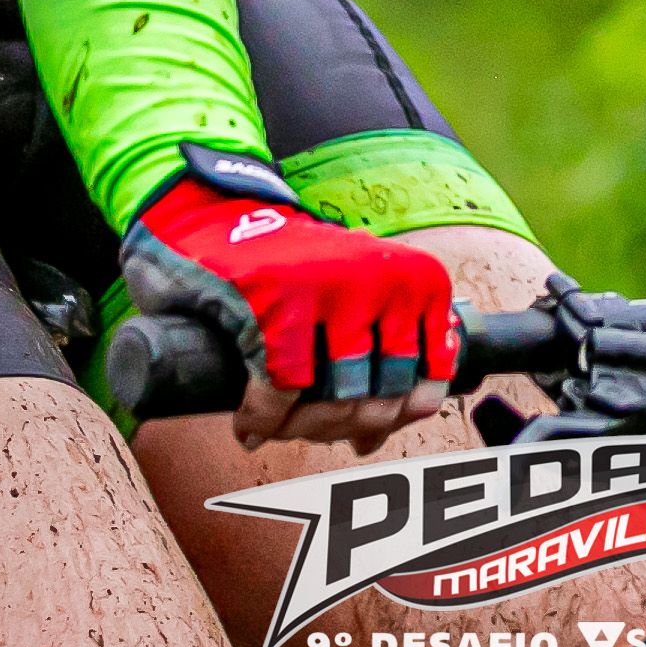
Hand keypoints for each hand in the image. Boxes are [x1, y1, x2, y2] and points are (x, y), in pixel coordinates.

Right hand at [123, 149, 461, 449]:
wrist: (221, 217)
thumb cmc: (298, 268)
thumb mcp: (368, 294)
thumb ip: (401, 346)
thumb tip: (418, 412)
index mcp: (420, 281)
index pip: (423, 385)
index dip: (389, 420)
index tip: (358, 424)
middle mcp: (386, 281)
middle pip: (378, 400)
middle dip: (340, 428)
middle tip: (310, 424)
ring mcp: (332, 289)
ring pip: (334, 402)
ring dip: (302, 429)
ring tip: (283, 424)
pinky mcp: (277, 300)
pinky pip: (281, 392)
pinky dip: (263, 420)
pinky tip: (251, 426)